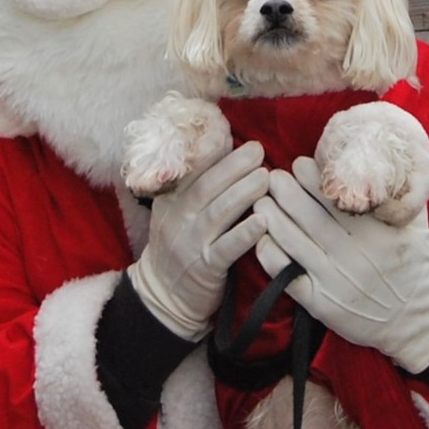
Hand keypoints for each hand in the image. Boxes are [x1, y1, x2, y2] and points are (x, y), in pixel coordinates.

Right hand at [127, 140, 268, 340]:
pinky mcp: (206, 268)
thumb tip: (222, 143)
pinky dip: (245, 233)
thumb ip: (196, 183)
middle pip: (206, 186)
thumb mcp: (177, 211)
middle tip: (257, 149)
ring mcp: (191, 244)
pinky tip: (264, 220)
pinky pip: (227, 248)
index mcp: (170, 200)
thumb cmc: (180, 245)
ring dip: (243, 192)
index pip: (189, 170)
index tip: (229, 132)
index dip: (209, 150)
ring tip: (266, 177)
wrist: (163, 295)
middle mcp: (178, 218)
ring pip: (218, 213)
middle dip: (233, 165)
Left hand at [254, 157, 428, 372]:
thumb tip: (386, 156)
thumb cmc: (414, 265)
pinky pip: (286, 275)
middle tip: (273, 176)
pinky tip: (263, 237)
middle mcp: (354, 256)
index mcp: (378, 233)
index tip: (298, 164)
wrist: (415, 320)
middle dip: (285, 191)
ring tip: (261, 201)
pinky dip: (270, 254)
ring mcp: (334, 281)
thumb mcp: (418, 227)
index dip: (312, 178)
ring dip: (271, 217)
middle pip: (308, 216)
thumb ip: (403, 194)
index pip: (337, 199)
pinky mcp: (320, 303)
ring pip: (293, 242)